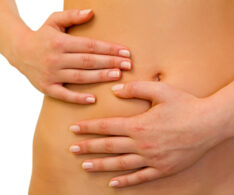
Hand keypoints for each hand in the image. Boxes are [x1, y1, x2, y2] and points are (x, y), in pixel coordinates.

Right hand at [9, 9, 131, 103]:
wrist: (18, 51)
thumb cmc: (42, 36)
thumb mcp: (54, 21)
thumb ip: (72, 16)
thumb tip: (92, 12)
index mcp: (60, 42)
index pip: (90, 46)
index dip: (109, 49)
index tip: (125, 52)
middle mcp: (55, 58)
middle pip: (88, 61)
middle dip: (110, 62)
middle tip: (128, 65)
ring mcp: (51, 74)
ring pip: (80, 77)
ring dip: (100, 77)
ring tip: (117, 75)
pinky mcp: (46, 87)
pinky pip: (64, 95)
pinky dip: (78, 98)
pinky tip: (93, 99)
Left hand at [69, 81, 228, 186]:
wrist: (210, 124)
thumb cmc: (186, 105)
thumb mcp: (161, 91)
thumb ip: (136, 89)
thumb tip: (115, 89)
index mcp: (140, 124)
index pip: (107, 126)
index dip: (89, 128)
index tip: (74, 129)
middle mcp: (142, 144)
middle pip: (109, 146)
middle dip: (88, 147)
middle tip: (72, 149)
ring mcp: (152, 159)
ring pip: (120, 164)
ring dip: (101, 165)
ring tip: (85, 166)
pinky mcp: (163, 168)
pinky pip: (140, 177)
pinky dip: (125, 181)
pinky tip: (113, 183)